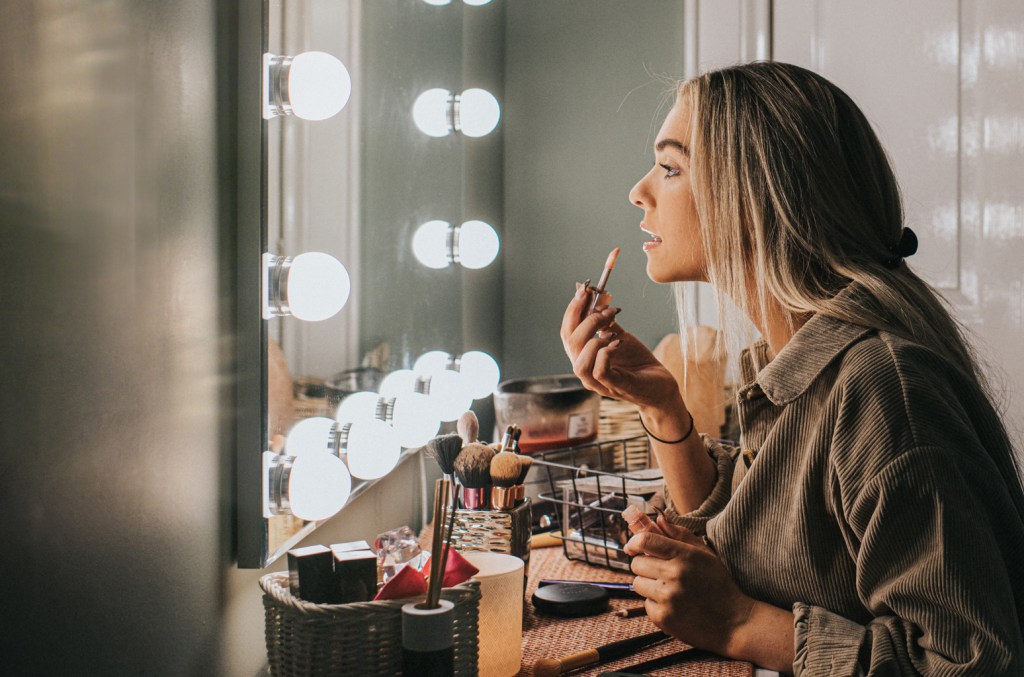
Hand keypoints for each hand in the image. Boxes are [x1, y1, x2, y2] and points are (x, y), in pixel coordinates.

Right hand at [559, 285, 680, 410]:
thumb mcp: (619, 336)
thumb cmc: (637, 362)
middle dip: (583, 317)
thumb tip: (596, 298)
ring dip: (594, 338)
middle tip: (602, 304)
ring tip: (612, 330)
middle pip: (569, 342)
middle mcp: (585, 370)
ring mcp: (598, 382)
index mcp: (583, 356)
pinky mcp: (614, 387)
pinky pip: (599, 371)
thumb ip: (605, 322)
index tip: (584, 289)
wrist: (659, 385)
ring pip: (579, 361)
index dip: (573, 309)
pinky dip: (606, 352)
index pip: (567, 332)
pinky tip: (618, 343)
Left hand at [625, 517, 754, 656]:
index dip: (634, 542)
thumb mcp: (705, 554)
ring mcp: (668, 598)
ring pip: (638, 584)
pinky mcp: (663, 618)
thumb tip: (658, 519)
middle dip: (645, 565)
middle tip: (660, 571)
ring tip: (669, 589)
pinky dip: (655, 604)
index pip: (645, 541)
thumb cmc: (719, 584)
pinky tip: (674, 605)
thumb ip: (680, 535)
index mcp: (684, 555)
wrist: (735, 622)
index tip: (633, 547)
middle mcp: (674, 575)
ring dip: (648, 585)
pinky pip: (645, 604)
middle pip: (637, 563)